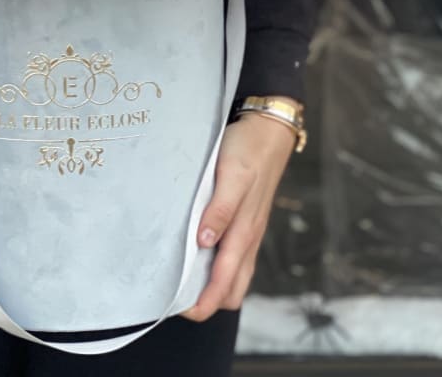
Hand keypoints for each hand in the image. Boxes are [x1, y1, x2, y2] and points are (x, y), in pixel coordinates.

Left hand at [182, 113, 295, 320]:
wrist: (269, 131)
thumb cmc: (248, 150)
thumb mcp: (231, 175)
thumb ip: (220, 210)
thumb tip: (204, 243)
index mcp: (243, 232)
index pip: (224, 284)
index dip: (203, 303)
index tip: (177, 309)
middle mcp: (248, 238)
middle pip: (230, 289)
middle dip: (206, 302)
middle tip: (173, 298)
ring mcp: (249, 232)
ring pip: (234, 276)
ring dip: (212, 286)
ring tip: (181, 282)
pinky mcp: (246, 221)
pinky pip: (235, 257)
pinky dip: (218, 267)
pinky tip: (198, 255)